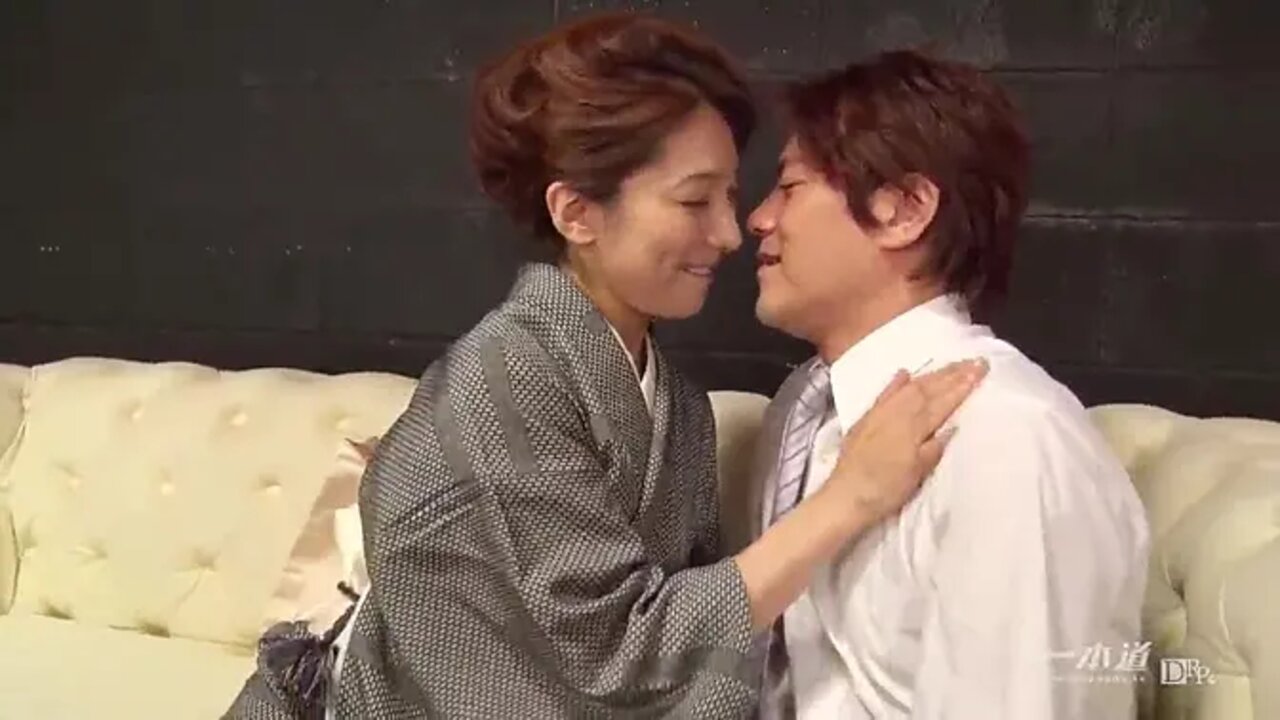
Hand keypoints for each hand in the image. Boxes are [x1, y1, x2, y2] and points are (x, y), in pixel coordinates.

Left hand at [820, 358, 987, 529]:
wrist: (845, 496)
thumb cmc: (885, 490)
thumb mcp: (917, 474)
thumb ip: (934, 448)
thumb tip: (952, 426)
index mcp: (913, 428)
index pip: (943, 402)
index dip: (962, 386)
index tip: (980, 369)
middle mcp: (896, 414)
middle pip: (928, 388)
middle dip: (953, 374)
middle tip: (974, 361)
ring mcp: (880, 414)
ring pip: (910, 387)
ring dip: (932, 374)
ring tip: (951, 365)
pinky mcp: (866, 419)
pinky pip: (884, 394)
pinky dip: (896, 382)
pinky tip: (905, 373)